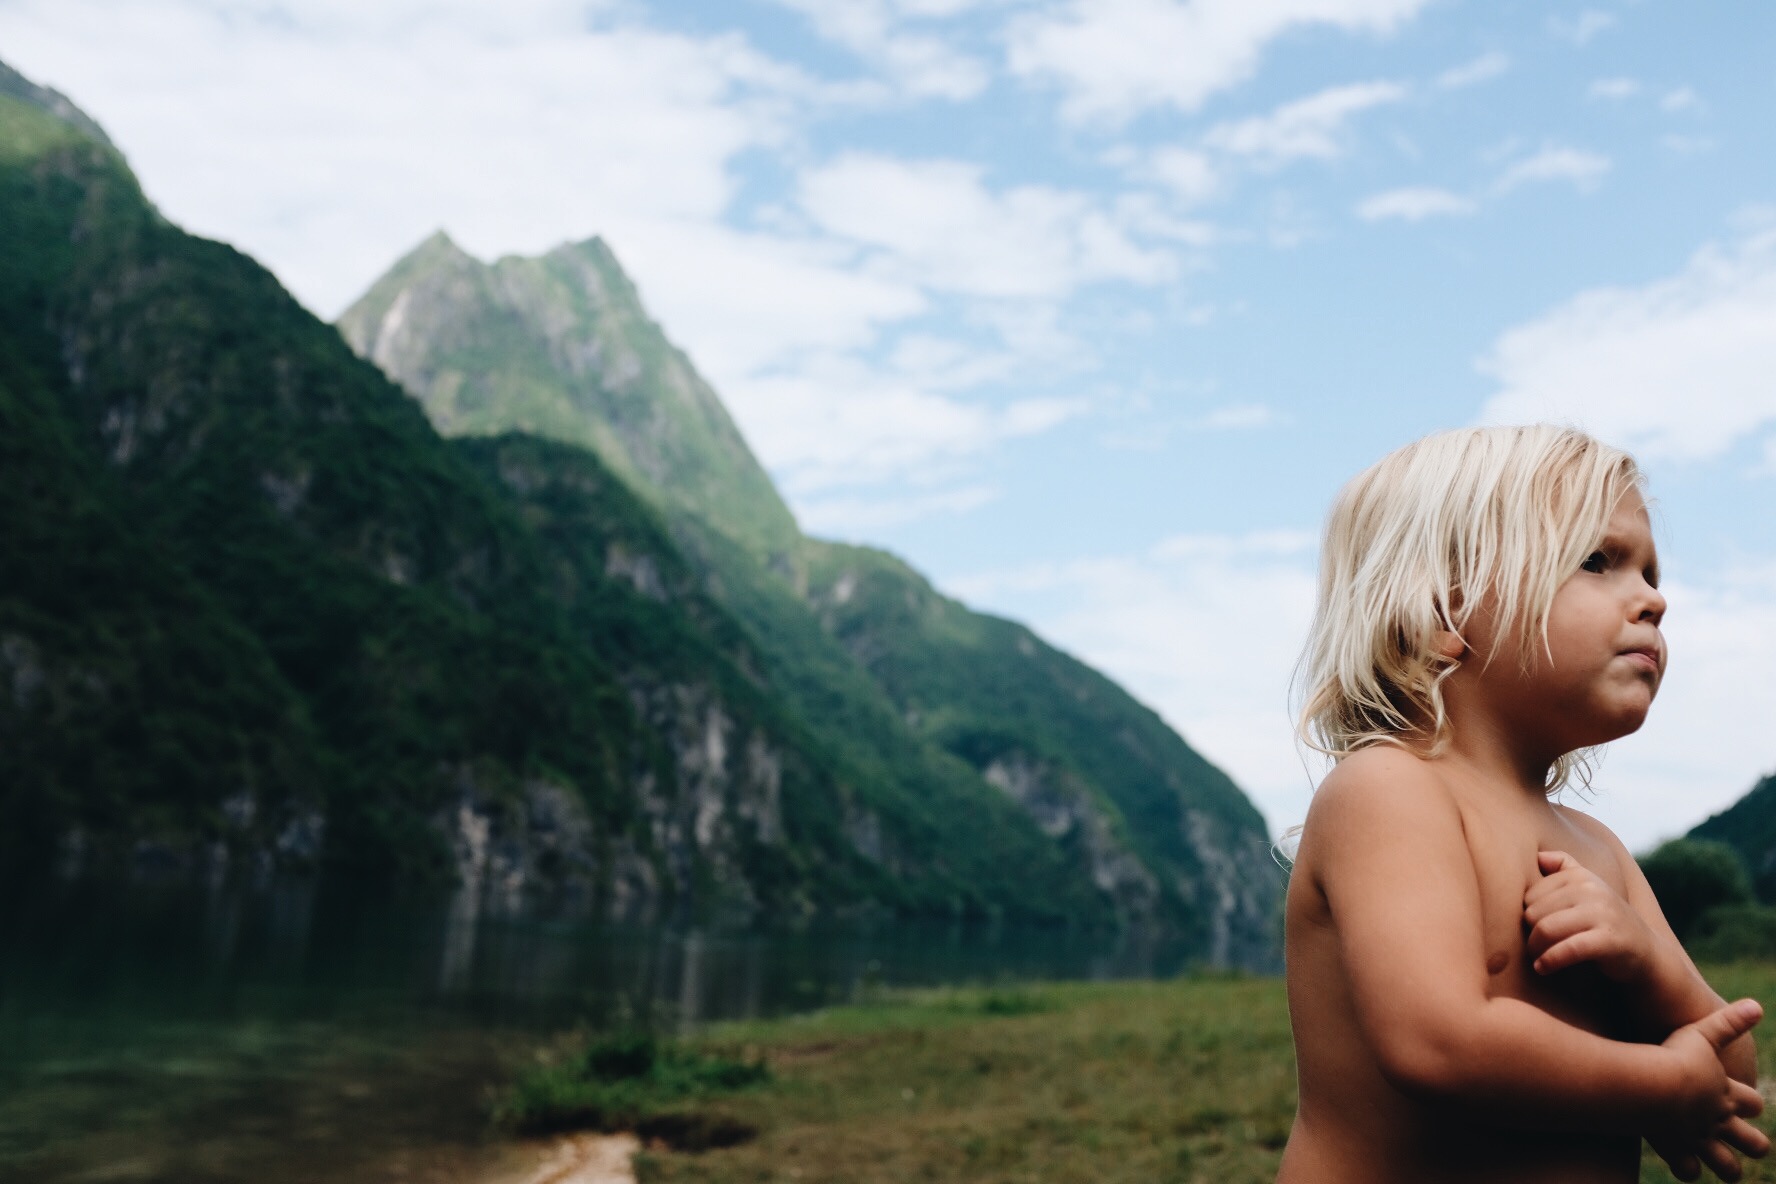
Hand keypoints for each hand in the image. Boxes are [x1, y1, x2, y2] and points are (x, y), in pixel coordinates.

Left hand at [1523, 850, 1655, 980]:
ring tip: (1536, 957)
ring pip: (1546, 929)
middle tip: (1533, 947)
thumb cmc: (1605, 920)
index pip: (1530, 894)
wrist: (1646, 951)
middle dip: (1528, 933)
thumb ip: (1564, 868)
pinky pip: (1568, 949)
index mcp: (1580, 876)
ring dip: (1534, 949)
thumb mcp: (1589, 888)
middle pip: (1534, 912)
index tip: (1531, 928)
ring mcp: (1603, 914)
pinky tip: (1542, 968)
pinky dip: (1549, 961)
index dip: (1526, 914)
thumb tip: (1538, 855)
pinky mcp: (1609, 940)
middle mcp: (1592, 889)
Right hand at [1645, 1000, 1766, 1180]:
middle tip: (1753, 1145)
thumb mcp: (1703, 1032)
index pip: (1752, 1102)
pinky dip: (1689, 1169)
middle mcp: (1718, 1120)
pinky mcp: (1676, 1149)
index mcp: (1727, 1093)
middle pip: (1752, 1142)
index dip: (1751, 1103)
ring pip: (1727, 1166)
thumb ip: (1729, 1021)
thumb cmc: (1674, 1055)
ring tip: (1729, 1170)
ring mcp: (1700, 1138)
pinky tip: (1685, 1166)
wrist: (1652, 1084)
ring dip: (1729, 1168)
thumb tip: (1757, 1004)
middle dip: (1754, 1144)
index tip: (1747, 1102)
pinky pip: (1689, 1169)